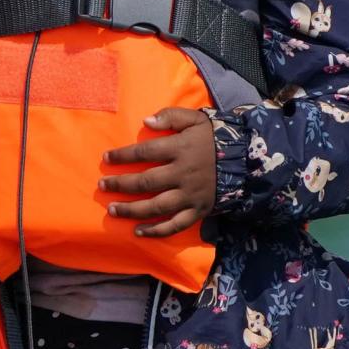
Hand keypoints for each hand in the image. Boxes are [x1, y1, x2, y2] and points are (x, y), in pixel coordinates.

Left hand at [100, 108, 215, 238]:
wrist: (246, 160)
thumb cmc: (213, 138)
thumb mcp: (195, 119)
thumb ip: (170, 116)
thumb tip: (146, 121)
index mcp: (181, 149)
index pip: (145, 153)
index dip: (123, 156)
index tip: (106, 158)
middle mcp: (183, 174)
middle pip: (146, 182)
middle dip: (121, 184)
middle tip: (102, 186)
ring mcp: (191, 195)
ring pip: (157, 206)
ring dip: (132, 210)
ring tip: (112, 209)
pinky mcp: (198, 211)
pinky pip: (175, 225)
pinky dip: (157, 231)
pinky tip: (138, 232)